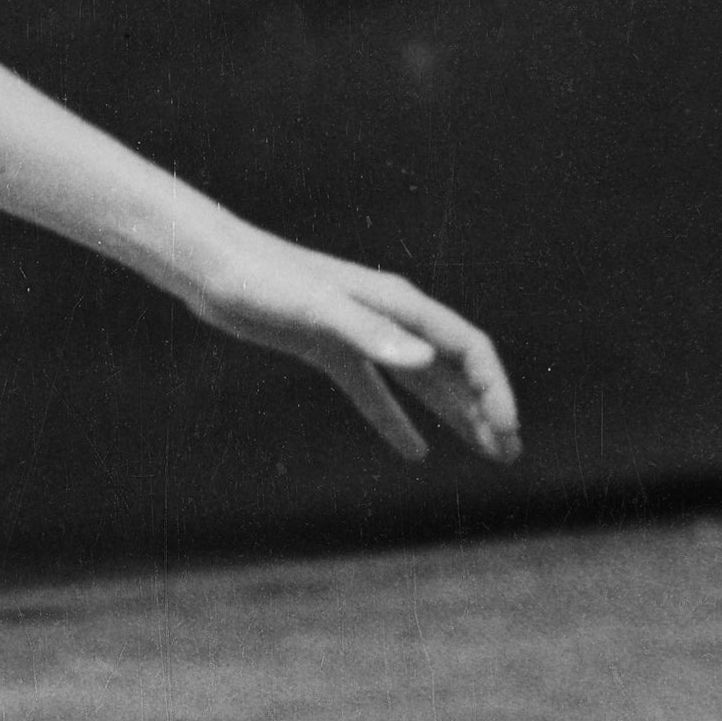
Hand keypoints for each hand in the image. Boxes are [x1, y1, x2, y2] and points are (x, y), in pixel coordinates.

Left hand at [177, 225, 520, 465]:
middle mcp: (391, 318)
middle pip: (454, 370)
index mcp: (401, 305)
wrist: (211, 266)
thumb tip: (426, 363)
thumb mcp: (317, 309)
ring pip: (423, 383)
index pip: (468, 350)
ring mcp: (361, 334)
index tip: (505, 430)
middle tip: (510, 454)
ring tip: (486, 453)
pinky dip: (395, 421)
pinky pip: (374, 392)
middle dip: (485, 411)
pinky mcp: (329, 349)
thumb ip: (371, 333)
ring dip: (455, 417)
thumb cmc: (262, 280)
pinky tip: (414, 452)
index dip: (493, 390)